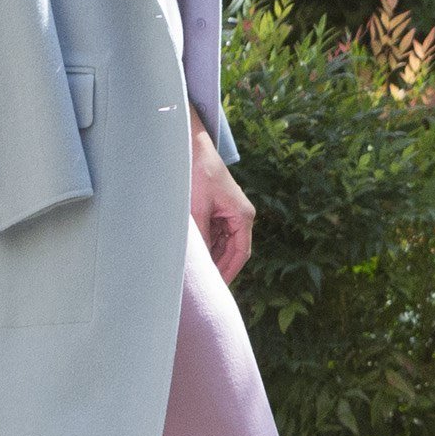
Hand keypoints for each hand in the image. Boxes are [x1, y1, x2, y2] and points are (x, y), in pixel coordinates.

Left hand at [189, 122, 254, 283]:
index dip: (229, 271)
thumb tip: (200, 262)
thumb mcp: (198, 209)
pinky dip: (206, 244)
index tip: (216, 286)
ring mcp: (229, 213)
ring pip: (223, 243)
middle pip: (233, 250)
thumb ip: (202, 237)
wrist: (191, 149)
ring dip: (211, 255)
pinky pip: (215, 233)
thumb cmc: (198, 174)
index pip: (241, 252)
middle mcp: (240, 216)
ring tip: (196, 271)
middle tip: (203, 284)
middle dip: (219, 266)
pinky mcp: (218, 209)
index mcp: (242, 216)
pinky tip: (194, 253)